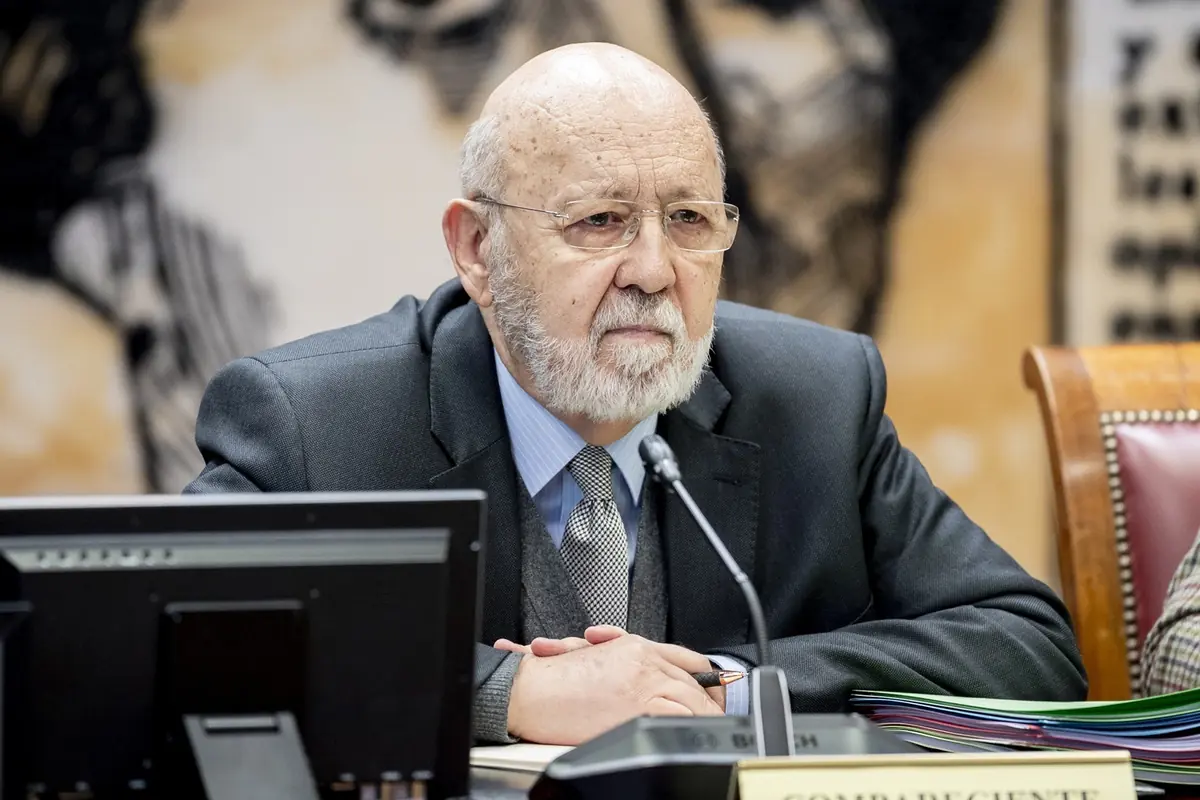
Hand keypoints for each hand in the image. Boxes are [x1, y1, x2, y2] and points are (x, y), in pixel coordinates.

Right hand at [495, 626, 727, 711]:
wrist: (529, 689)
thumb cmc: (551, 678)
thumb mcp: (594, 656)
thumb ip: (623, 664)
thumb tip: (642, 682)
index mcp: (633, 647)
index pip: (683, 656)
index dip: (705, 674)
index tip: (713, 687)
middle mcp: (643, 661)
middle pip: (692, 679)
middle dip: (711, 697)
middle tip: (721, 710)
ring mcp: (641, 685)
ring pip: (690, 698)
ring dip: (706, 713)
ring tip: (716, 725)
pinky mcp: (635, 710)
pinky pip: (675, 718)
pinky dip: (690, 725)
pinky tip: (696, 732)